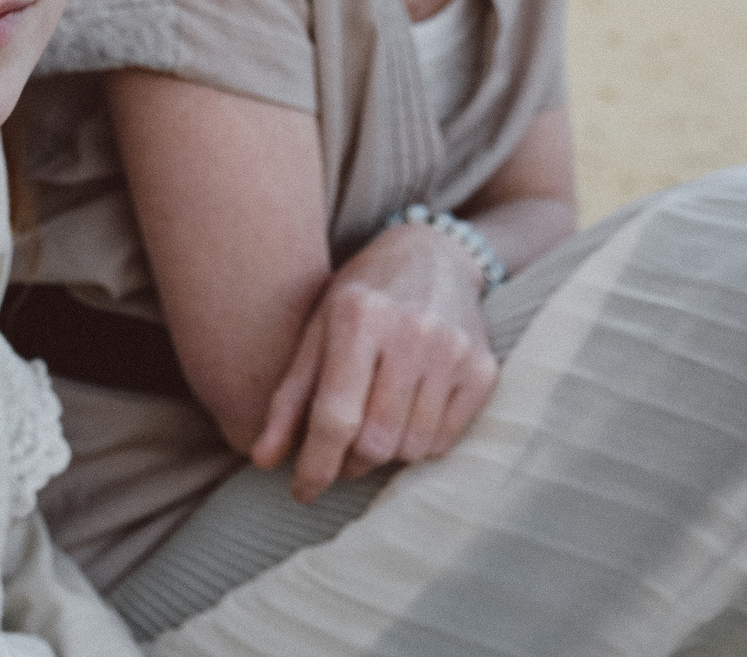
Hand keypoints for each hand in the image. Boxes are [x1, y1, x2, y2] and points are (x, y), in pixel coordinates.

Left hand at [249, 221, 498, 500]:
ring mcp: (454, 351)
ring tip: (372, 429)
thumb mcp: (315, 330)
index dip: (316, 464)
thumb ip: (289, 396)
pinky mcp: (483, 369)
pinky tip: (405, 417)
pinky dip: (418, 444)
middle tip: (339, 453)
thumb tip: (262, 459)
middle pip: (376, 441)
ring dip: (385, 454)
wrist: (432, 256)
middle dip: (350, 461)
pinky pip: (445, 441)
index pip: (336, 416)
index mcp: (359, 318)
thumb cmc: (361, 297)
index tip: (302, 491)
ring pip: (412, 448)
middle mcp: (412, 332)